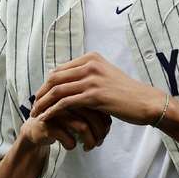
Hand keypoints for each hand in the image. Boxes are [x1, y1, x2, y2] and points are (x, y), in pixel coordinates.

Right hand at [20, 107, 111, 150]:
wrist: (36, 127)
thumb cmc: (62, 120)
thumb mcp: (78, 114)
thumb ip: (94, 115)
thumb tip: (108, 128)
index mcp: (78, 93)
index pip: (100, 107)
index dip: (105, 122)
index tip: (105, 133)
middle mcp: (69, 99)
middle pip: (93, 116)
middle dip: (99, 133)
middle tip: (99, 143)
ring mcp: (58, 111)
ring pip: (82, 127)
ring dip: (89, 141)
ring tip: (89, 147)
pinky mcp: (48, 124)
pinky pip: (68, 137)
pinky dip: (72, 144)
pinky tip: (71, 146)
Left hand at [31, 52, 165, 125]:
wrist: (145, 101)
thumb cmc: (127, 92)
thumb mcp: (107, 76)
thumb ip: (89, 74)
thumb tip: (70, 80)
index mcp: (92, 58)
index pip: (60, 69)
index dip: (46, 84)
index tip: (40, 96)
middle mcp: (90, 65)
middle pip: (55, 78)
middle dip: (41, 93)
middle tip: (33, 106)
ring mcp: (92, 79)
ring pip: (57, 91)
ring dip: (43, 104)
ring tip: (35, 114)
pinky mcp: (94, 95)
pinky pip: (65, 103)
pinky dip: (52, 111)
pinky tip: (46, 119)